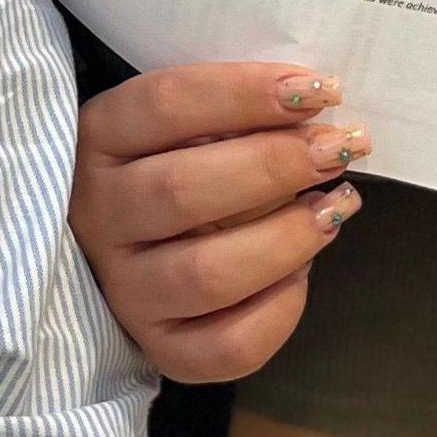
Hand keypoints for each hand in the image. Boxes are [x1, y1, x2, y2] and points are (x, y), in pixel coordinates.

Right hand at [68, 62, 369, 382]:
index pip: (165, 104)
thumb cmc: (174, 165)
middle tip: (337, 150)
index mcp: (99, 138)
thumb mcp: (182, 125)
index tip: (317, 90)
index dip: (245, 93)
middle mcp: (99, 216)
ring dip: (287, 238)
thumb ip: (232, 114)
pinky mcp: (160, 346)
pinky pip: (227, 345)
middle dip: (275, 166)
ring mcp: (125, 289)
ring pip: (207, 274)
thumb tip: (315, 111)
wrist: (131, 246)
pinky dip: (279, 310)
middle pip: (182, 191)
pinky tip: (303, 273)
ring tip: (336, 207)